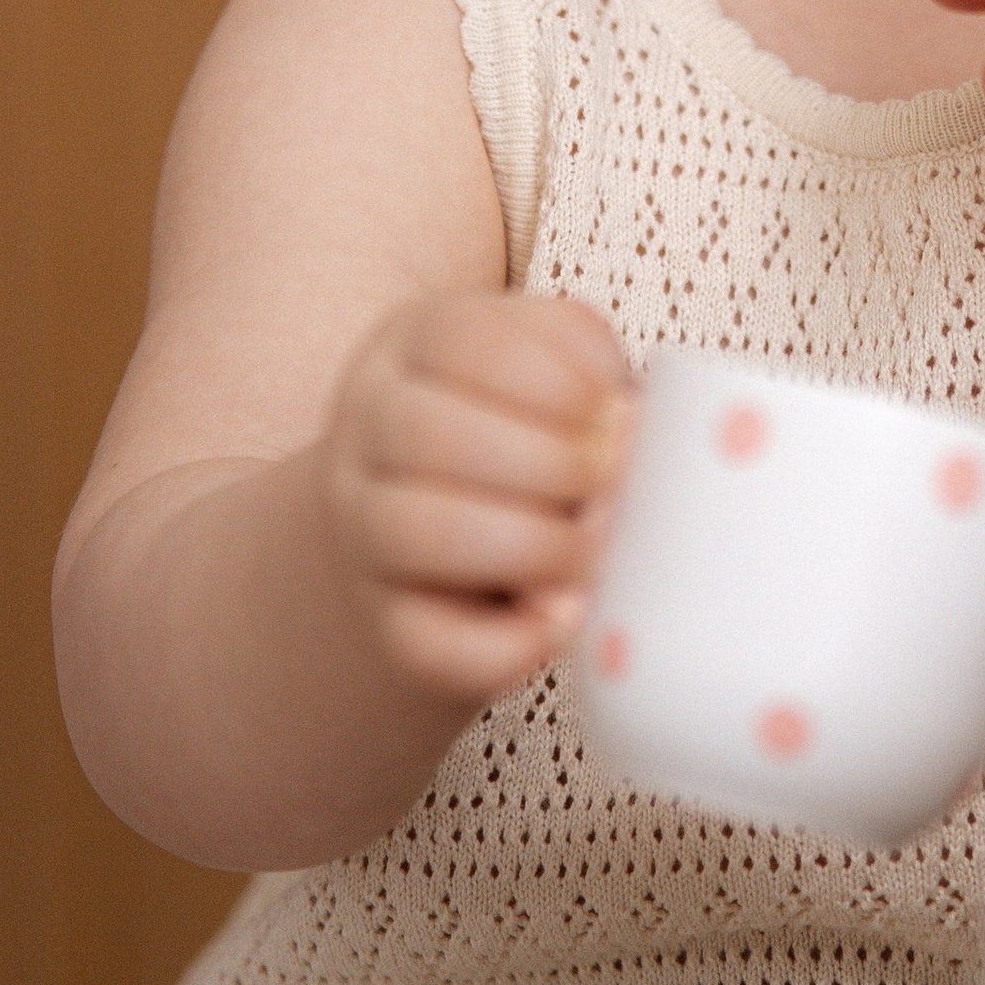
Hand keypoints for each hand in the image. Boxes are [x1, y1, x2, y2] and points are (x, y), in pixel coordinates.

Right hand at [316, 289, 631, 713]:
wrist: (438, 533)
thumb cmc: (522, 436)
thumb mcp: (553, 379)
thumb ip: (592, 386)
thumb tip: (625, 445)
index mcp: (412, 346)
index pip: (466, 342)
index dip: (558, 384)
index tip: (618, 418)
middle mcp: (367, 429)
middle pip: (427, 432)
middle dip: (545, 464)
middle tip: (612, 488)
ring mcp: (359, 528)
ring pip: (414, 532)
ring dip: (529, 545)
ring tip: (596, 552)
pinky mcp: (383, 623)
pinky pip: (427, 642)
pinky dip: (508, 642)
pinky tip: (564, 620)